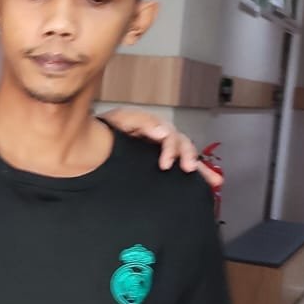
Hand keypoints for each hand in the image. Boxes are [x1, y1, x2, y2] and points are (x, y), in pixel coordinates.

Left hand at [100, 107, 222, 187]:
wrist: (90, 142)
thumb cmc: (106, 129)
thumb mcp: (121, 119)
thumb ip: (142, 123)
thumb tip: (163, 132)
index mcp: (153, 127)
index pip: (170, 135)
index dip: (171, 148)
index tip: (166, 164)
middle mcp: (161, 138)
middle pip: (183, 145)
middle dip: (189, 157)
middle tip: (189, 169)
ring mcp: (162, 151)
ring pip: (187, 157)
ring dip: (201, 168)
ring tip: (213, 180)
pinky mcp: (160, 163)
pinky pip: (181, 167)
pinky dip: (199, 175)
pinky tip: (211, 184)